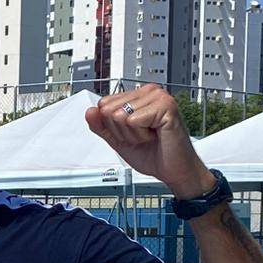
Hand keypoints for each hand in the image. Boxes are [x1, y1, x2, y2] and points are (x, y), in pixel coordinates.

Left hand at [85, 84, 215, 199]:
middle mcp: (148, 91)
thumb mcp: (118, 140)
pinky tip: (156, 135)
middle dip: (121, 131)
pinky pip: (133, 120)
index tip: (133, 133)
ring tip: (150, 136)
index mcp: (137, 96)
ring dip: (132, 134)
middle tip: (143, 136)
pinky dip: (141, 134)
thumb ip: (101, 126)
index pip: (103, 105)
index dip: (113, 127)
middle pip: (109, 110)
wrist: (172, 171)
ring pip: (120, 116)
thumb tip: (90, 111)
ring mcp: (158, 96)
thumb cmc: (152, 154)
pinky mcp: (166, 106)